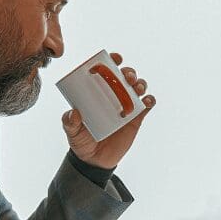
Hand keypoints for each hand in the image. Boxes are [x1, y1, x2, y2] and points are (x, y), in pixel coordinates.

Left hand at [62, 52, 155, 168]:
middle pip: (125, 77)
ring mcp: (126, 107)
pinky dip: (150, 100)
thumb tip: (74, 113)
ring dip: (140, 83)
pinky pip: (147, 106)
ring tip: (137, 87)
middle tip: (126, 77)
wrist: (94, 161)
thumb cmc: (81, 141)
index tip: (115, 58)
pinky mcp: (136, 119)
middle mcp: (113, 96)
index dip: (112, 61)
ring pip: (138, 88)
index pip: (106, 72)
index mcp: (98, 92)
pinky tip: (148, 100)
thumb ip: (70, 122)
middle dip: (129, 72)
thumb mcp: (72, 131)